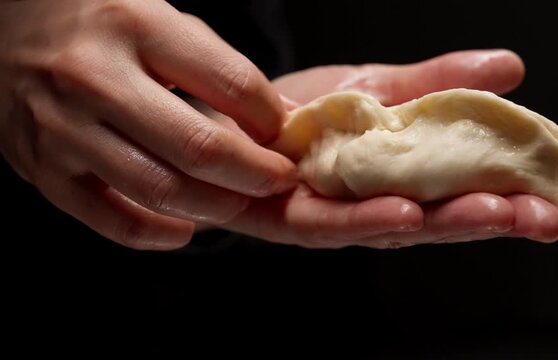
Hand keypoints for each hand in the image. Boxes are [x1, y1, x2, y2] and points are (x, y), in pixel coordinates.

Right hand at [0, 0, 295, 249]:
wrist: (7, 25)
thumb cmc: (102, 23)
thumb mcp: (165, 21)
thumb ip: (222, 70)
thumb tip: (284, 121)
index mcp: (138, 26)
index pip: (232, 85)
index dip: (272, 121)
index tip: (286, 138)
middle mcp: (95, 76)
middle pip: (198, 147)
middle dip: (256, 175)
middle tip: (280, 181)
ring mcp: (63, 127)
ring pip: (159, 189)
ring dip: (216, 207)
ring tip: (239, 201)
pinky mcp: (42, 168)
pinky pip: (109, 220)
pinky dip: (156, 233)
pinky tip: (185, 228)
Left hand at [216, 50, 557, 248]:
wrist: (234, 116)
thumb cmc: (308, 113)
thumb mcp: (379, 90)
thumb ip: (439, 84)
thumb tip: (509, 68)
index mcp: (401, 178)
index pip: (462, 193)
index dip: (508, 197)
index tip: (556, 198)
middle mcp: (373, 206)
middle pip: (437, 218)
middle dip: (492, 218)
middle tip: (542, 218)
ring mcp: (334, 218)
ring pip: (393, 228)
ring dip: (444, 223)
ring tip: (494, 215)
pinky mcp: (292, 219)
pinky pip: (332, 223)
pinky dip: (370, 218)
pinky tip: (409, 215)